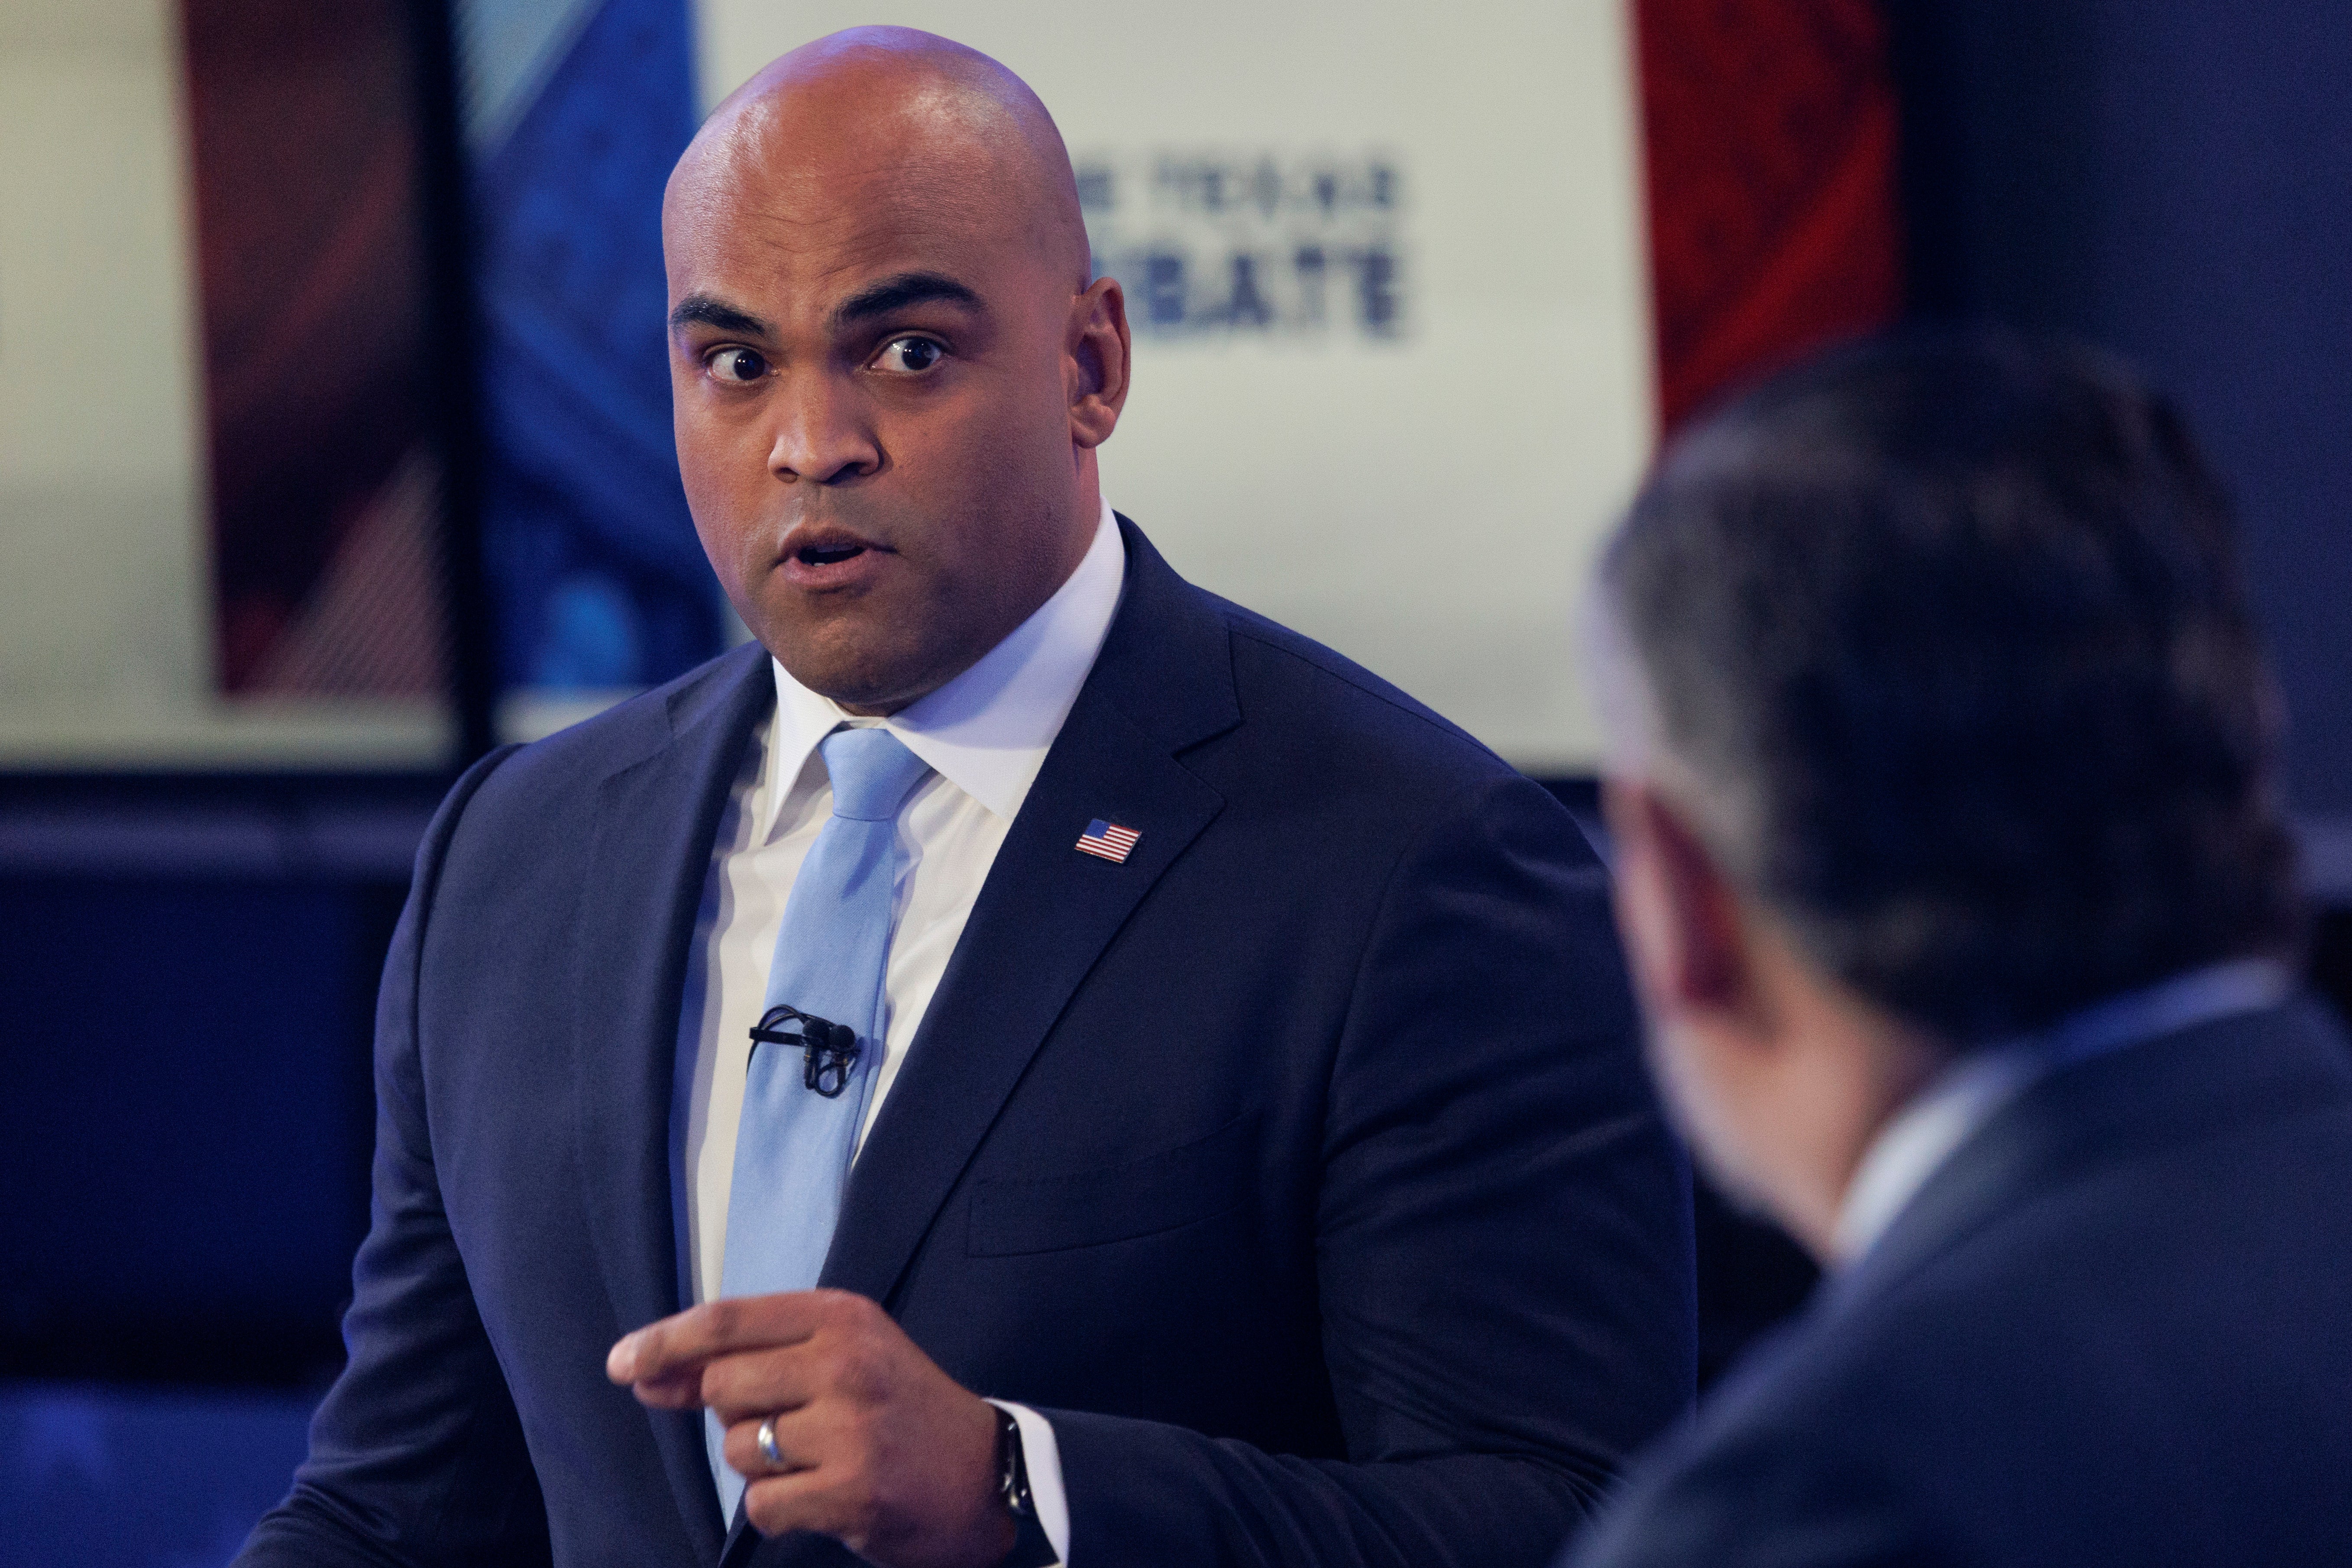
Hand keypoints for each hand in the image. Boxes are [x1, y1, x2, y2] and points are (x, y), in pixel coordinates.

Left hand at [608, 1289, 1013, 1567]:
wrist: (986, 1472)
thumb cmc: (897, 1409)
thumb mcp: (835, 1358)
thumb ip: (744, 1362)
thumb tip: (643, 1374)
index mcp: (842, 1316)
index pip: (726, 1322)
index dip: (663, 1343)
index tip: (622, 1365)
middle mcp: (846, 1362)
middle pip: (722, 1386)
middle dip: (734, 1413)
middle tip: (789, 1424)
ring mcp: (851, 1428)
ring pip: (738, 1449)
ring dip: (762, 1463)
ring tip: (821, 1458)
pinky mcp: (853, 1490)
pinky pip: (763, 1504)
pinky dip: (780, 1508)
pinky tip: (826, 1495)